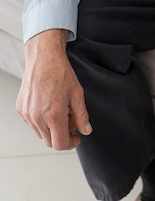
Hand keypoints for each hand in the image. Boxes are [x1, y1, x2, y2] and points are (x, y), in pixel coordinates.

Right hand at [16, 29, 91, 150]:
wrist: (44, 57)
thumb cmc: (60, 72)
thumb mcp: (77, 94)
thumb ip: (82, 116)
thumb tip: (86, 130)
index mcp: (53, 115)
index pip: (60, 144)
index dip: (71, 144)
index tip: (76, 138)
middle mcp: (37, 117)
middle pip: (50, 141)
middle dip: (62, 135)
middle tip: (71, 120)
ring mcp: (27, 114)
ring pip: (40, 133)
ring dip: (51, 128)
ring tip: (60, 110)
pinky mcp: (21, 109)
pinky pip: (32, 123)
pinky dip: (41, 120)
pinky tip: (49, 105)